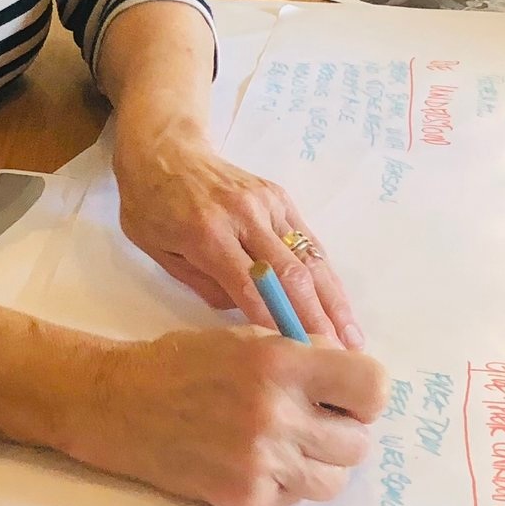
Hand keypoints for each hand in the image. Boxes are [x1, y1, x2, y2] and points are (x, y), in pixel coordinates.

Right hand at [70, 325, 389, 505]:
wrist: (120, 405)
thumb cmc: (184, 363)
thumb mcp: (247, 340)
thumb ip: (304, 356)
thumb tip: (355, 380)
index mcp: (282, 364)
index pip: (372, 389)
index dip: (364, 394)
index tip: (347, 394)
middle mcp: (277, 415)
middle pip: (359, 443)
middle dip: (343, 431)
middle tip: (315, 420)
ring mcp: (261, 463)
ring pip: (334, 480)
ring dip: (320, 462)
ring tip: (289, 443)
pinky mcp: (245, 496)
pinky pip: (294, 498)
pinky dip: (285, 482)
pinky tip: (255, 459)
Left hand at [112, 122, 362, 347]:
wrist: (164, 148)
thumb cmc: (150, 205)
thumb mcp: (157, 251)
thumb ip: (201, 284)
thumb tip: (246, 313)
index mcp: (207, 234)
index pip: (250, 286)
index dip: (276, 322)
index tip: (295, 355)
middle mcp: (245, 217)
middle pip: (291, 274)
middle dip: (317, 319)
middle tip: (340, 357)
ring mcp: (268, 204)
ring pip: (310, 258)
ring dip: (334, 301)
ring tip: (353, 337)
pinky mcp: (281, 197)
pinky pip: (309, 241)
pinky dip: (327, 275)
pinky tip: (340, 303)